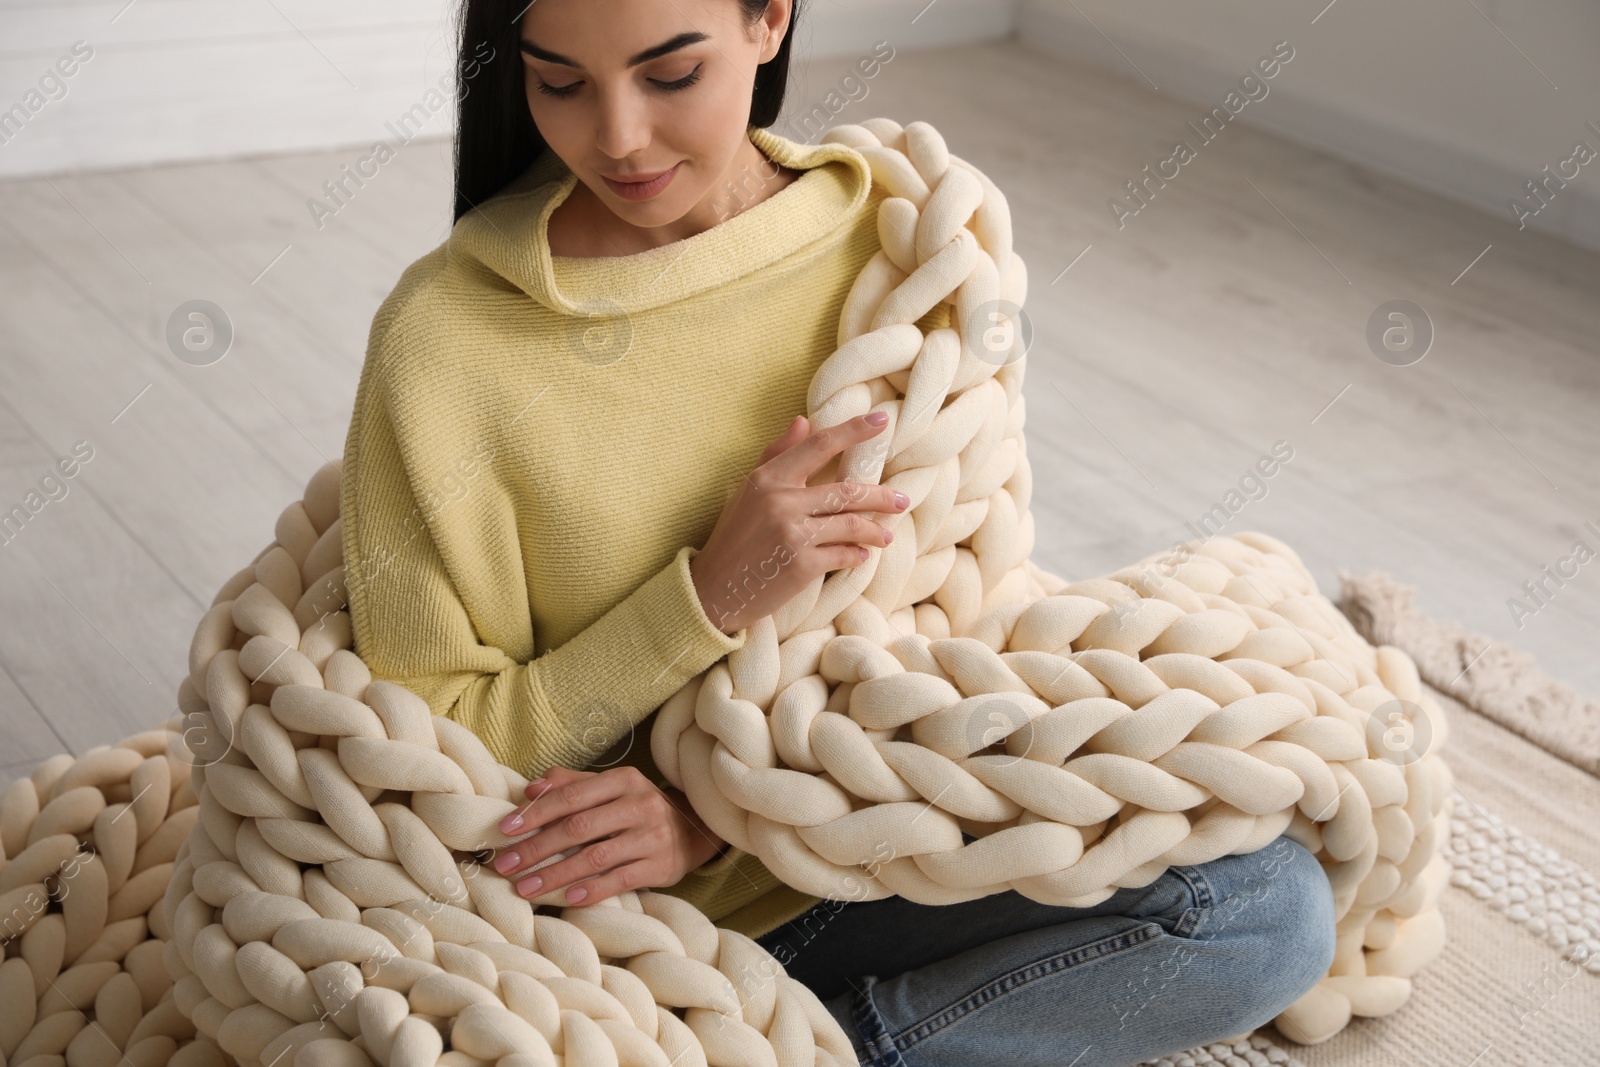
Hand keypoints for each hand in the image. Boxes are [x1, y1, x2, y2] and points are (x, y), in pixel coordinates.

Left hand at [491, 765, 725, 905]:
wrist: (693, 831)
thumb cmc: (638, 808)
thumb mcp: (611, 788)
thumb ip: (571, 785)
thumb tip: (530, 788)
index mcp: (623, 780)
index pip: (571, 796)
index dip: (536, 813)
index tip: (505, 829)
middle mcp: (640, 805)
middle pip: (578, 828)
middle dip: (537, 848)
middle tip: (506, 866)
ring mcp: (652, 837)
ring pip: (595, 858)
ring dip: (555, 875)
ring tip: (526, 889)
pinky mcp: (660, 867)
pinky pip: (620, 881)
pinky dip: (591, 890)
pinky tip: (567, 899)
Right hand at [690, 411, 911, 634]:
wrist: (714, 590)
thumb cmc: (734, 537)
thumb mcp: (748, 491)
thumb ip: (777, 455)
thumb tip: (804, 421)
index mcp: (768, 478)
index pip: (818, 445)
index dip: (853, 430)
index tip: (881, 421)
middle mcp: (781, 502)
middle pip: (847, 490)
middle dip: (881, 496)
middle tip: (902, 500)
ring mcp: (792, 534)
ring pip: (852, 525)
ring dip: (874, 530)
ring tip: (884, 534)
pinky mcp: (801, 566)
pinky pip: (843, 555)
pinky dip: (857, 556)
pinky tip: (861, 556)